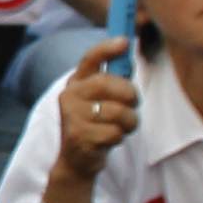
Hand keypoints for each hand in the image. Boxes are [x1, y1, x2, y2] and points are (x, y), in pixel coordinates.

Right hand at [49, 37, 139, 187]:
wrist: (77, 160)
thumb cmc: (95, 124)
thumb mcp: (101, 99)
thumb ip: (113, 78)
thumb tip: (128, 48)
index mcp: (76, 83)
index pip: (90, 59)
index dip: (107, 48)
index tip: (125, 42)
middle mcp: (70, 96)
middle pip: (109, 84)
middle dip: (130, 95)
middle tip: (132, 105)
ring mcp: (72, 117)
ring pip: (118, 112)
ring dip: (129, 122)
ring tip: (120, 127)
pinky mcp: (80, 137)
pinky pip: (115, 132)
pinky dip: (120, 137)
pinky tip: (109, 140)